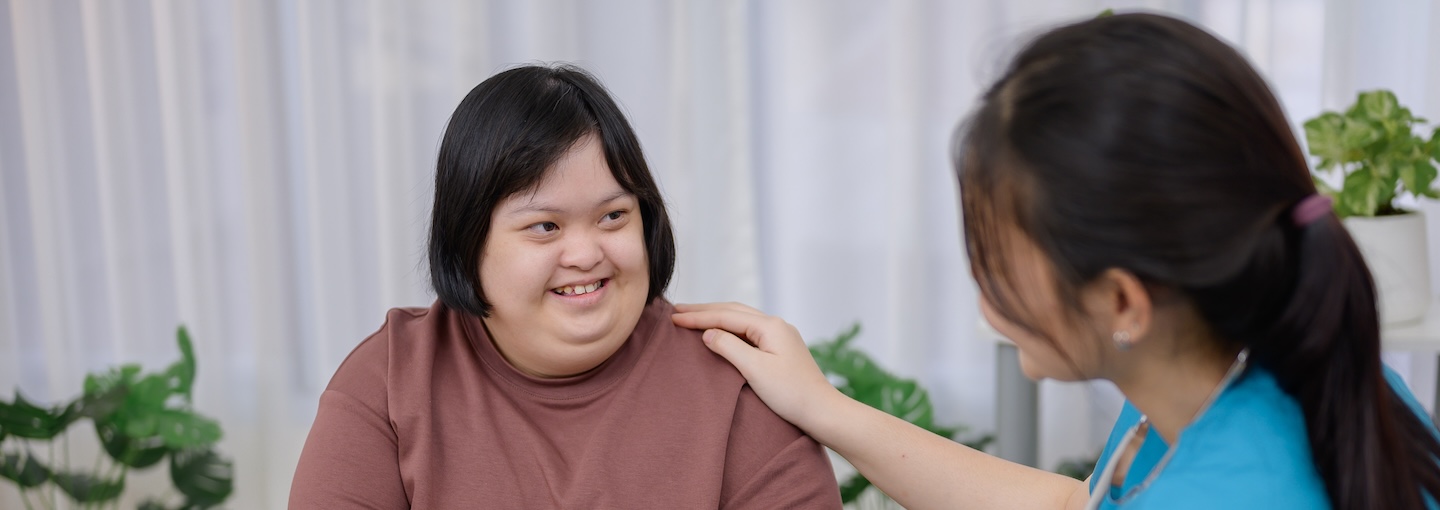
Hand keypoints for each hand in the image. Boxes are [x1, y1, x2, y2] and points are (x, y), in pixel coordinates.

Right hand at [671, 302, 842, 430]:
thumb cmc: (791, 393)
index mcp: (770, 326)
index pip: (725, 316)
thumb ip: (729, 347)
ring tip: (693, 317)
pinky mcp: (781, 348)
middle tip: (677, 311)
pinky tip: (721, 332)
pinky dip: (729, 328)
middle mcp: (776, 325)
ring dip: (716, 317)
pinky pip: (748, 330)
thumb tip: (708, 334)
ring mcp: (780, 336)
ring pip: (741, 319)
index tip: (674, 318)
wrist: (822, 411)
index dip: (698, 317)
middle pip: (733, 311)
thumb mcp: (755, 369)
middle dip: (704, 310)